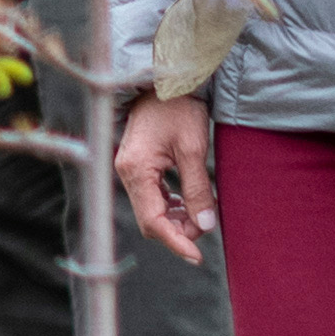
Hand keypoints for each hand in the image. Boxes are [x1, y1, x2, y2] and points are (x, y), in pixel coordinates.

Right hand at [112, 91, 219, 268]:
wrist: (165, 79)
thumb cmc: (178, 107)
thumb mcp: (193, 148)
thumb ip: (198, 189)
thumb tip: (205, 225)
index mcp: (136, 169)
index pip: (153, 221)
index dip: (176, 242)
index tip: (197, 256)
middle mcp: (126, 172)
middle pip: (150, 219)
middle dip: (178, 230)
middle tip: (207, 224)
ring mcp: (130, 169)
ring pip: (151, 210)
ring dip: (176, 219)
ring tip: (202, 212)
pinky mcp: (137, 166)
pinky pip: (152, 197)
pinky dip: (171, 206)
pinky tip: (188, 202)